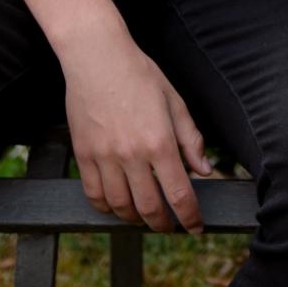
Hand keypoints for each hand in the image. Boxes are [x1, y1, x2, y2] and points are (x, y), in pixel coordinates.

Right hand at [60, 34, 210, 234]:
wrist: (97, 59)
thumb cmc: (141, 75)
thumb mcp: (175, 102)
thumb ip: (191, 139)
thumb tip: (204, 170)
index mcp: (160, 142)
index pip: (179, 193)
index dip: (190, 217)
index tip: (196, 228)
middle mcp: (131, 155)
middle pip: (149, 207)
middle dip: (163, 224)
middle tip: (171, 226)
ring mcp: (104, 157)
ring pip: (120, 206)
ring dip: (135, 219)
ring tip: (145, 218)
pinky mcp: (83, 155)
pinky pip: (94, 194)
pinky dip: (106, 208)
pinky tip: (117, 207)